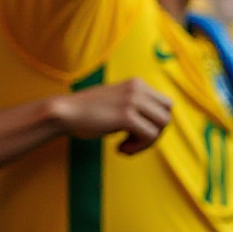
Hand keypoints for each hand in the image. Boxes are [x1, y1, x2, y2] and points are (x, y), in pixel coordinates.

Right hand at [49, 77, 172, 154]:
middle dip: (155, 133)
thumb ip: (137, 107)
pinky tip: (119, 148)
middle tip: (134, 141)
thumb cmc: (89, 112)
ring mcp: (132, 101)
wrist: (66, 112)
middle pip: (167, 115)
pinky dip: (138, 147)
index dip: (155, 123)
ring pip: (161, 126)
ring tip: (126, 146)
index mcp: (136, 83)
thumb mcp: (118, 101)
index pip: (166, 104)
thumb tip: (158, 126)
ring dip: (147, 142)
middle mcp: (137, 88)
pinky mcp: (126, 116)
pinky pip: (149, 136)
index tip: (137, 132)